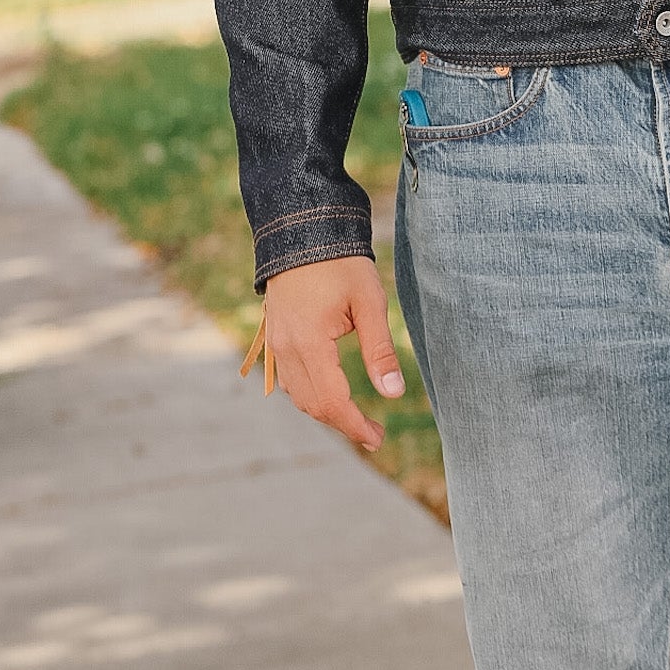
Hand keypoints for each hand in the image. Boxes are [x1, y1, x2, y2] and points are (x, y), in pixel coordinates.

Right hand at [263, 255, 405, 449]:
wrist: (302, 230)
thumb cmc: (341, 263)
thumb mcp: (369, 302)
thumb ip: (380, 350)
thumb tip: (394, 393)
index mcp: (309, 343)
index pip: (331, 402)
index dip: (355, 426)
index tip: (378, 439)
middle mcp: (286, 349)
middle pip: (313, 405)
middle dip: (343, 424)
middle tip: (375, 433)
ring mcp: (276, 343)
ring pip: (298, 395)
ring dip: (326, 411)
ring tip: (357, 416)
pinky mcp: (275, 336)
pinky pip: (289, 379)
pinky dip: (310, 393)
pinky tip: (331, 390)